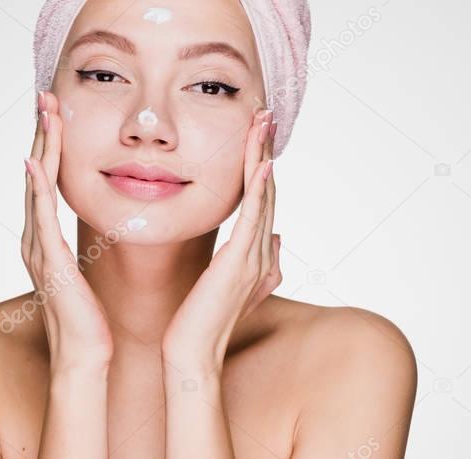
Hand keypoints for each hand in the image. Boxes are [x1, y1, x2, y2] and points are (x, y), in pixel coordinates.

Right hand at [23, 90, 113, 374]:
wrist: (85, 357)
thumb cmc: (93, 318)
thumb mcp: (91, 269)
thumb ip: (91, 242)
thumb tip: (109, 218)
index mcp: (47, 239)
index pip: (49, 179)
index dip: (52, 143)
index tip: (57, 110)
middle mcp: (36, 238)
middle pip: (37, 173)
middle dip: (42, 132)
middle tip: (45, 95)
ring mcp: (39, 249)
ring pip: (37, 185)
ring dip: (41, 146)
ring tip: (44, 112)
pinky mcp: (50, 262)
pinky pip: (41, 216)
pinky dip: (37, 187)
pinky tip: (36, 161)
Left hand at [160, 107, 281, 374]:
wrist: (192, 355)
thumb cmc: (202, 322)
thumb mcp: (232, 286)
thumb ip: (260, 262)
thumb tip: (278, 237)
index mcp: (257, 254)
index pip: (261, 200)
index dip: (261, 165)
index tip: (258, 134)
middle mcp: (262, 251)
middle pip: (267, 190)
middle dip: (265, 150)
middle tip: (265, 115)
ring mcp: (254, 256)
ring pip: (262, 196)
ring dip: (262, 157)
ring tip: (262, 124)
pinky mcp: (240, 262)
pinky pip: (252, 217)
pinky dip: (258, 187)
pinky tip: (261, 163)